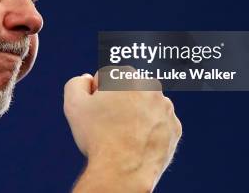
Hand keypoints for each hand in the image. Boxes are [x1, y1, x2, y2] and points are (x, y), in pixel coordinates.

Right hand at [64, 69, 181, 191]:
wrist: (123, 172)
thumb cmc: (97, 137)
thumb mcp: (73, 104)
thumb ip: (76, 83)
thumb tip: (87, 80)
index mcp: (126, 75)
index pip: (105, 78)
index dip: (95, 96)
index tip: (96, 113)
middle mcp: (151, 86)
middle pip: (126, 90)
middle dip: (118, 102)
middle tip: (108, 124)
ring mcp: (166, 108)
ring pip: (145, 107)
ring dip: (135, 115)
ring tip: (123, 136)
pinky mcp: (175, 128)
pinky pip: (158, 125)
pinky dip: (149, 131)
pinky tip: (138, 143)